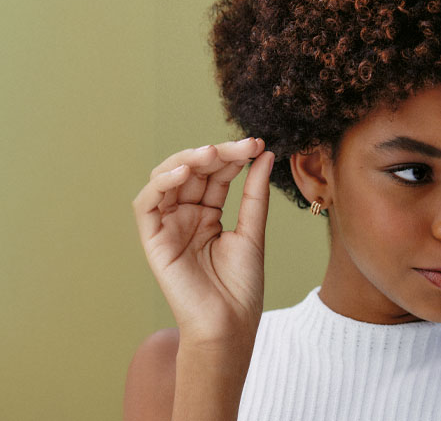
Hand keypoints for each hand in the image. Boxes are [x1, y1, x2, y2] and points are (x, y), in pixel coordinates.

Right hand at [132, 138, 273, 347]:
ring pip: (167, 179)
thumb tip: (265, 155)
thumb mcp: (252, 232)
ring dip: (188, 160)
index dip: (233, 157)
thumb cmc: (241, 287)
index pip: (216, 175)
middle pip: (193, 172)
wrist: (229, 324)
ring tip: (213, 153)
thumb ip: (254, 194)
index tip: (256, 145)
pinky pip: (147, 203)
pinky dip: (162, 183)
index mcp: (208, 214)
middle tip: (241, 145)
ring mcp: (168, 226)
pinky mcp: (153, 239)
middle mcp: (185, 216)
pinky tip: (186, 172)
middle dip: (215, 154)